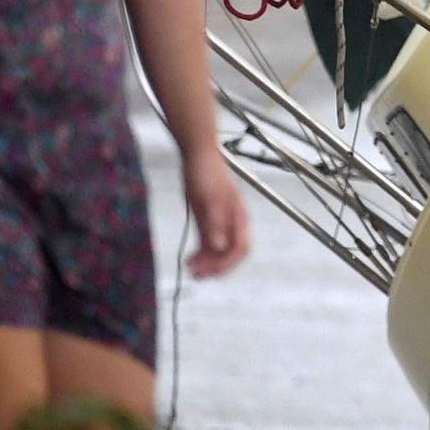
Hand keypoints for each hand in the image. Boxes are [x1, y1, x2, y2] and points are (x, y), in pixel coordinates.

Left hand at [182, 148, 250, 278]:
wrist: (197, 155)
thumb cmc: (205, 175)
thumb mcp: (209, 200)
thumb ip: (215, 225)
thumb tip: (221, 247)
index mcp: (239, 217)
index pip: (240, 248)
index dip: (227, 263)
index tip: (210, 271)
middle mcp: (233, 223)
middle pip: (231, 253)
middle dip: (216, 267)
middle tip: (196, 275)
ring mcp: (221, 222)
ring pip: (219, 250)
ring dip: (207, 262)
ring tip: (189, 269)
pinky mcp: (209, 220)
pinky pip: (209, 243)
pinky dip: (201, 254)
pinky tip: (190, 258)